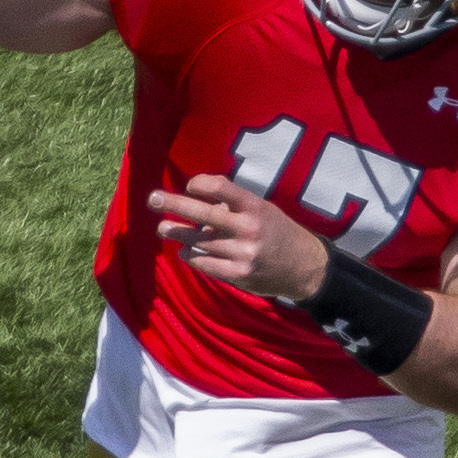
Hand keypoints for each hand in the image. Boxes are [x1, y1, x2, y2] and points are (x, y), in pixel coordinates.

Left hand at [152, 173, 330, 301]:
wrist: (305, 267)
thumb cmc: (279, 233)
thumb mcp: (264, 211)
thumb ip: (235, 207)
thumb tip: (200, 201)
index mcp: (255, 207)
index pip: (223, 188)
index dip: (201, 184)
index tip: (189, 186)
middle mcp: (248, 228)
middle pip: (204, 213)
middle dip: (175, 205)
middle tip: (152, 199)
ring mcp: (243, 253)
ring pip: (200, 242)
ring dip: (179, 234)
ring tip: (164, 228)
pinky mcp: (239, 274)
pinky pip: (207, 264)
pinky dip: (192, 256)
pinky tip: (185, 251)